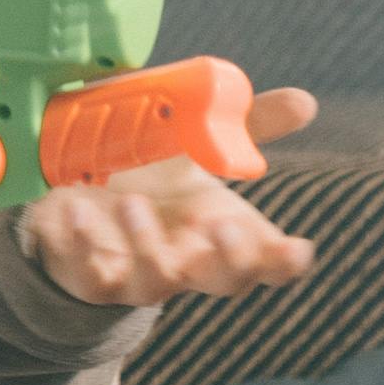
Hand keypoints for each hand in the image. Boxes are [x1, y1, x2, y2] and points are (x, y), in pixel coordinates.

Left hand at [18, 87, 318, 307]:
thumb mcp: (200, 149)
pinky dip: (83, 245)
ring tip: (134, 203)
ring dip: (148, 245)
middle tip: (222, 226)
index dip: (285, 262)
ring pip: (155, 282)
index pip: (269, 262)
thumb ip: (247, 127)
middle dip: (229, 259)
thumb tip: (306, 102)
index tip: (296, 247)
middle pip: (225, 281)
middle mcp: (189, 263)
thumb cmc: (155, 179)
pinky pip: (89, 276)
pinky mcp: (91, 277)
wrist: (82, 201)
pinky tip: (77, 211)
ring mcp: (139, 276)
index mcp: (223, 235)